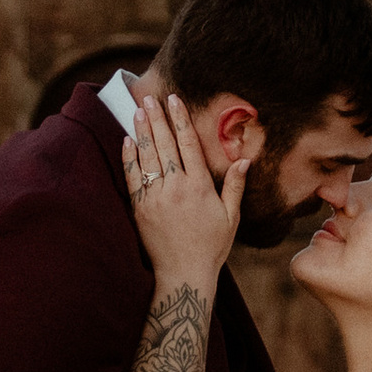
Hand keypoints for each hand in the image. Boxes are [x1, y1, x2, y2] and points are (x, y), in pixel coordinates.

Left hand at [122, 92, 243, 284]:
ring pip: (147, 157)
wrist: (183, 274)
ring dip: (142, 131)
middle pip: (164, 144)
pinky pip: (132, 177)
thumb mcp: (230, 217)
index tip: (174, 100)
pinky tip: (127, 140)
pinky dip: (129, 157)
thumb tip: (244, 160)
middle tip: (151, 97)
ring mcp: (155, 198)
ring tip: (138, 110)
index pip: (188, 144)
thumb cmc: (211, 247)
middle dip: (157, 118)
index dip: (180, 119)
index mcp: (199, 186)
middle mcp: (176, 188)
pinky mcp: (140, 209)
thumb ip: (235, 186)